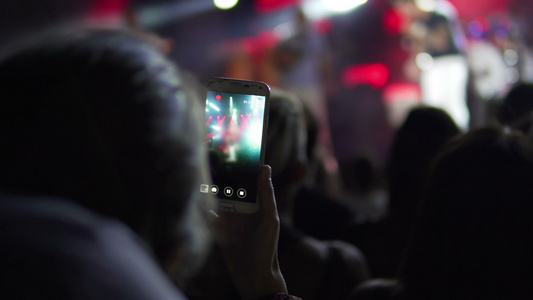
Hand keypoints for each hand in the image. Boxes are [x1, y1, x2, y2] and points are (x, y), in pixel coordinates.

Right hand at [210, 165, 287, 299]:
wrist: (254, 278)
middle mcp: (242, 210)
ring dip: (211, 192)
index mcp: (256, 205)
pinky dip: (204, 210)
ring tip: (203, 178)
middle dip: (223, 177)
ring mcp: (229, 221)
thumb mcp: (270, 220)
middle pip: (231, 189)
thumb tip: (265, 168)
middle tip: (212, 160)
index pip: (249, 181)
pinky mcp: (218, 232)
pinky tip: (200, 203)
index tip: (234, 150)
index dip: (243, 167)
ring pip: (218, 200)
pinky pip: (208, 217)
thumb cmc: (267, 248)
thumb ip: (267, 195)